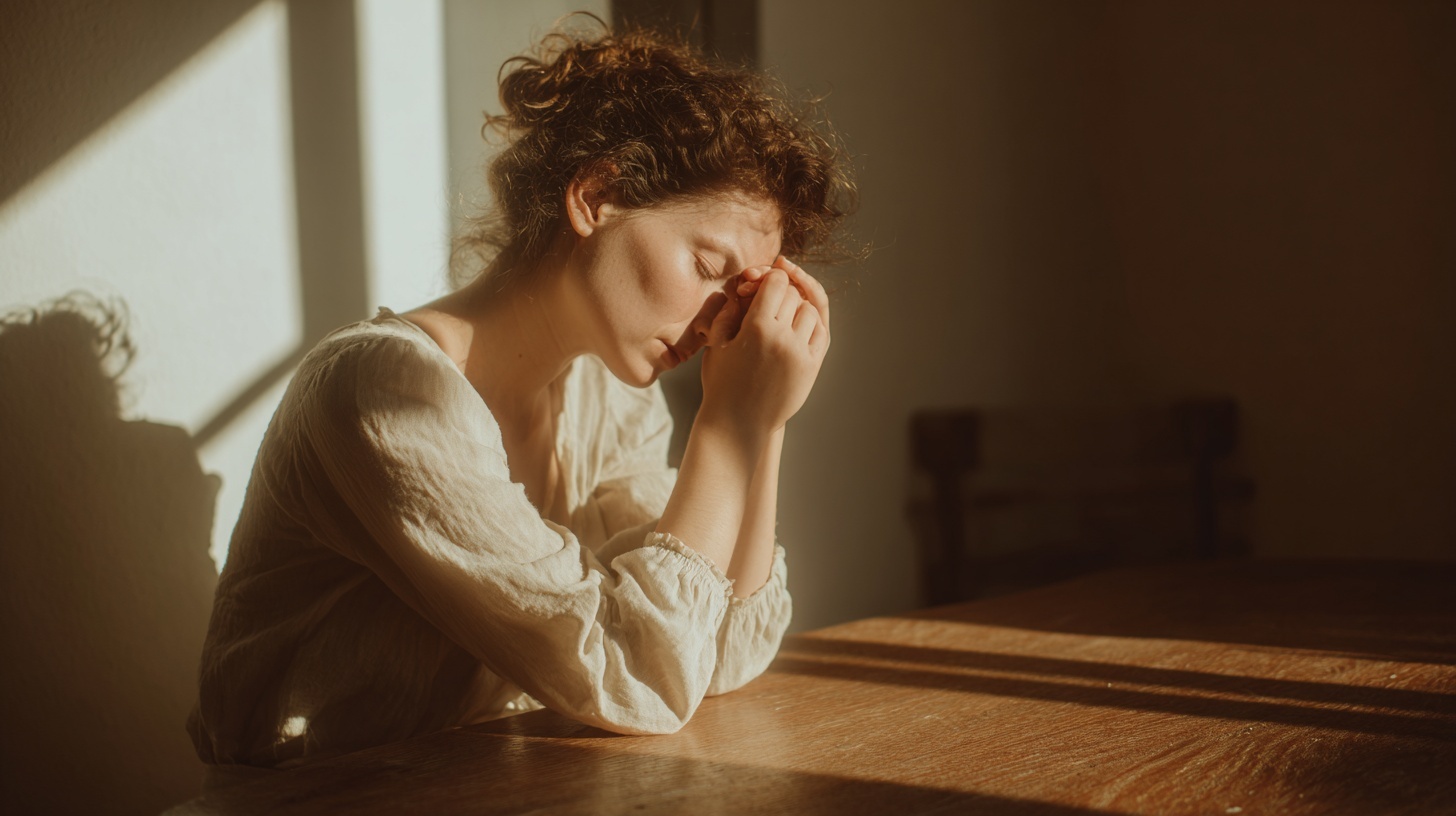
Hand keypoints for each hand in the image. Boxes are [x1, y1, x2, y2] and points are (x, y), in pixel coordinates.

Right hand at [698, 258, 829, 437]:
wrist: (739, 423)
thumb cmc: (721, 382)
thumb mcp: (717, 344)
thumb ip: (729, 312)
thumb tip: (743, 289)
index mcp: (756, 328)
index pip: (776, 283)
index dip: (770, 277)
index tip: (763, 280)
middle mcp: (782, 338)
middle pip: (793, 295)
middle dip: (782, 291)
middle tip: (770, 296)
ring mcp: (800, 353)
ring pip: (810, 311)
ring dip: (797, 306)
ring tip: (782, 312)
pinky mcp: (811, 366)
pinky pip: (820, 332)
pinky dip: (812, 322)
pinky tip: (799, 322)